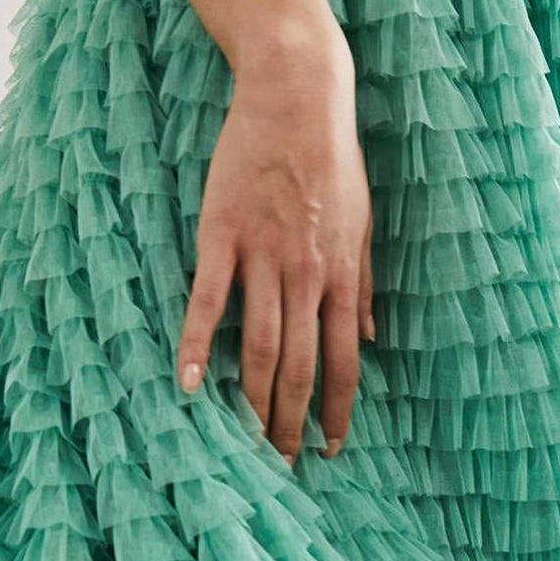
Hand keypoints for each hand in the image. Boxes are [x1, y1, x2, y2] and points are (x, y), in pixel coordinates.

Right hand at [177, 22, 374, 461]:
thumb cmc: (334, 157)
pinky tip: (188, 385)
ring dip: (252, 402)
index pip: (342, 363)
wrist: (298, 94)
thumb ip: (364, 285)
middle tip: (281, 466)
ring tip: (244, 444)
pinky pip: (208, 301)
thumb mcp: (364, 222)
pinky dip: (196, 346)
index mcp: (340, 276)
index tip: (330, 449)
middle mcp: (306, 276)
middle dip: (292, 423)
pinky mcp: (222, 236)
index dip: (336, 411)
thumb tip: (372, 338)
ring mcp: (262, 257)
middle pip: (299, 368)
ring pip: (259, 347)